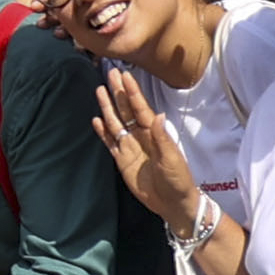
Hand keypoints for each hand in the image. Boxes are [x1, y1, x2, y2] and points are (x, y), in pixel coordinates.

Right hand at [87, 66, 205, 241]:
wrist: (172, 202)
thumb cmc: (178, 179)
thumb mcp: (172, 159)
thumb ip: (162, 138)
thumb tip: (157, 114)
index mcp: (153, 133)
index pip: (140, 108)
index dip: (132, 92)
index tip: (125, 75)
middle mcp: (140, 136)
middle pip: (126, 110)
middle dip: (118, 92)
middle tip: (110, 72)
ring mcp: (130, 147)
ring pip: (115, 123)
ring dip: (108, 107)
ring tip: (99, 91)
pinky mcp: (122, 160)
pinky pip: (110, 143)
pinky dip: (103, 132)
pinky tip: (96, 121)